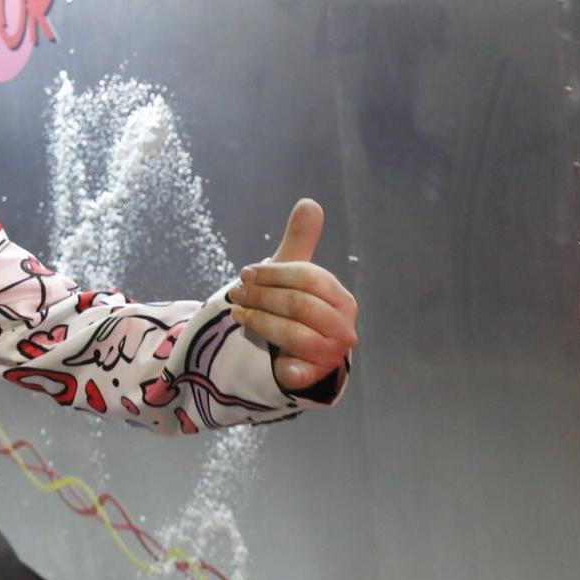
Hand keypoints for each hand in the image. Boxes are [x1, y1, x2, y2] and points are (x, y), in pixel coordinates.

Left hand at [228, 199, 358, 391]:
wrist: (296, 353)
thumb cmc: (294, 308)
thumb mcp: (293, 275)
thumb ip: (301, 241)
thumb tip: (309, 202)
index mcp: (341, 299)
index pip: (309, 278)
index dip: (274, 273)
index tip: (246, 273)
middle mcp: (343, 327)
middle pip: (300, 305)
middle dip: (263, 297)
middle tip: (236, 293)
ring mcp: (331, 354)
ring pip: (294, 334)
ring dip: (260, 321)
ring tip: (238, 312)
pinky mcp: (314, 376)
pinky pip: (301, 371)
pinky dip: (287, 367)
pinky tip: (272, 360)